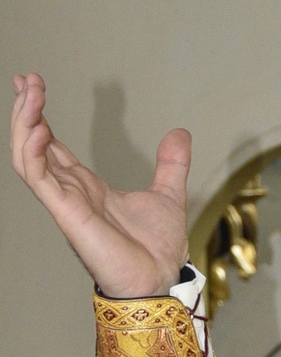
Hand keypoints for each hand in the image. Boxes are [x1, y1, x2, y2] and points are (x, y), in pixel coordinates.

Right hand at [10, 74, 190, 298]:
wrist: (160, 278)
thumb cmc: (157, 250)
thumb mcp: (168, 195)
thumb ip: (170, 165)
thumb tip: (179, 133)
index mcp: (86, 187)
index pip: (51, 145)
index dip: (39, 115)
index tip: (32, 84)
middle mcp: (70, 191)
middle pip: (33, 144)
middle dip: (25, 111)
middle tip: (24, 78)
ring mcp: (65, 202)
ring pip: (28, 157)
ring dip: (24, 124)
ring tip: (28, 92)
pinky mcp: (67, 213)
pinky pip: (39, 178)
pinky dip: (33, 152)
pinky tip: (37, 127)